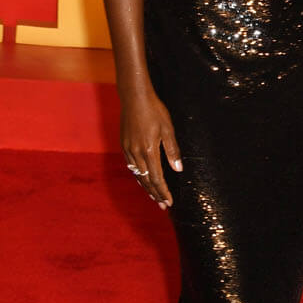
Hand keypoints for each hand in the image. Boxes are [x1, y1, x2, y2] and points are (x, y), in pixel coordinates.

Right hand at [121, 86, 180, 207]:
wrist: (134, 97)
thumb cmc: (154, 111)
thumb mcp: (168, 129)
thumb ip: (172, 150)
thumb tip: (178, 170)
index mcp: (149, 151)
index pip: (157, 179)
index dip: (163, 192)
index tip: (169, 202)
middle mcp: (136, 153)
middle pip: (146, 180)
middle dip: (155, 194)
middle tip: (163, 206)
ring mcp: (128, 150)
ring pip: (138, 175)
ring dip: (146, 187)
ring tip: (154, 197)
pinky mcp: (124, 145)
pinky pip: (131, 167)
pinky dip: (138, 177)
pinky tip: (143, 180)